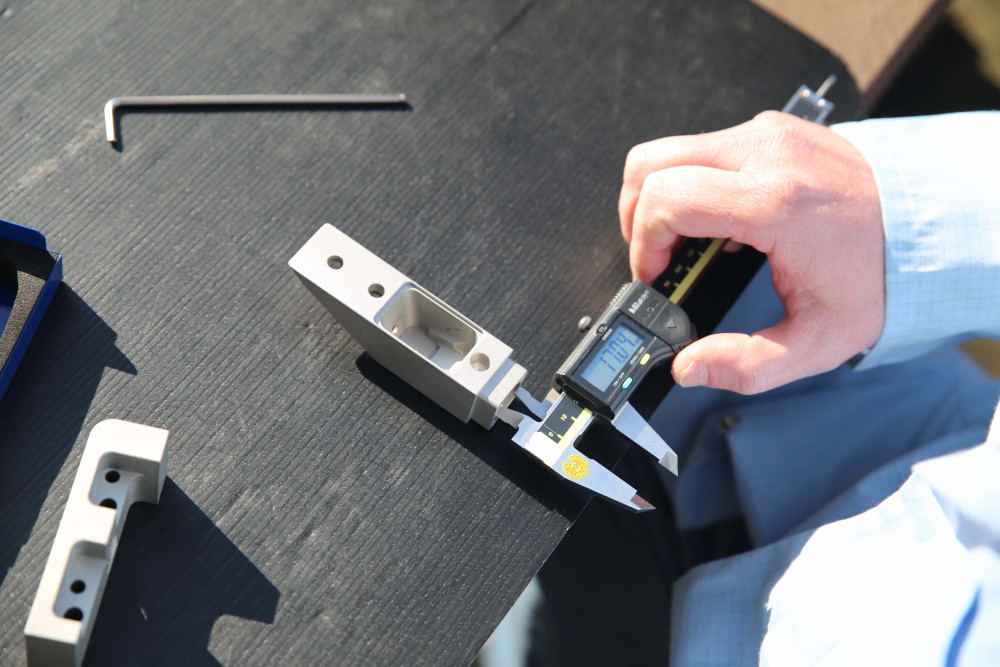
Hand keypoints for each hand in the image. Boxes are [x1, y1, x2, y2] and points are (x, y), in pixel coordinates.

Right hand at [619, 111, 884, 393]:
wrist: (929, 223)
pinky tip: (716, 219)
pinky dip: (691, 181)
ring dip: (659, 196)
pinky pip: (704, 146)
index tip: (656, 274)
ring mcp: (768, 134)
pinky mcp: (771, 129)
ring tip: (681, 239)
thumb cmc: (879, 272)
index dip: (644, 244)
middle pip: (650, 165)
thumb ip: (747, 365)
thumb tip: (690, 367)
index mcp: (775, 203)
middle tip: (656, 256)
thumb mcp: (817, 340)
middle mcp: (766, 155)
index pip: (666, 199)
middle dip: (635, 217)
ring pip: (669, 150)